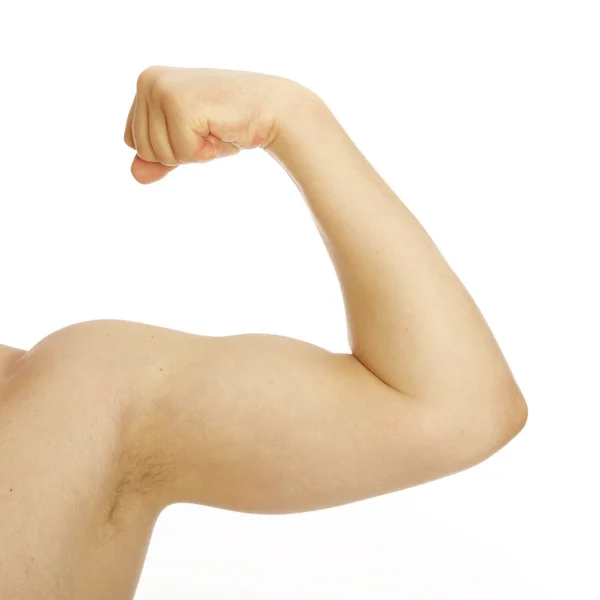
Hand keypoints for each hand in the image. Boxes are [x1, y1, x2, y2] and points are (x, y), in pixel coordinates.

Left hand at [123, 66, 302, 183]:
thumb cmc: (230, 124)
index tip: (196, 128)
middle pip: (144, 150)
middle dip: (181, 152)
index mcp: (146, 83)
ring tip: (215, 128)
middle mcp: (148, 80)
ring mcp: (162, 90)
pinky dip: (205, 153)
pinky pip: (182, 154)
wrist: (271, 109)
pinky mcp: (179, 104)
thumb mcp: (187, 143)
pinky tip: (220, 130)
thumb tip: (135, 175)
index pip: (133, 142)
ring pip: (160, 155)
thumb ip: (158, 159)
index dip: (169, 148)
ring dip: (195, 153)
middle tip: (209, 129)